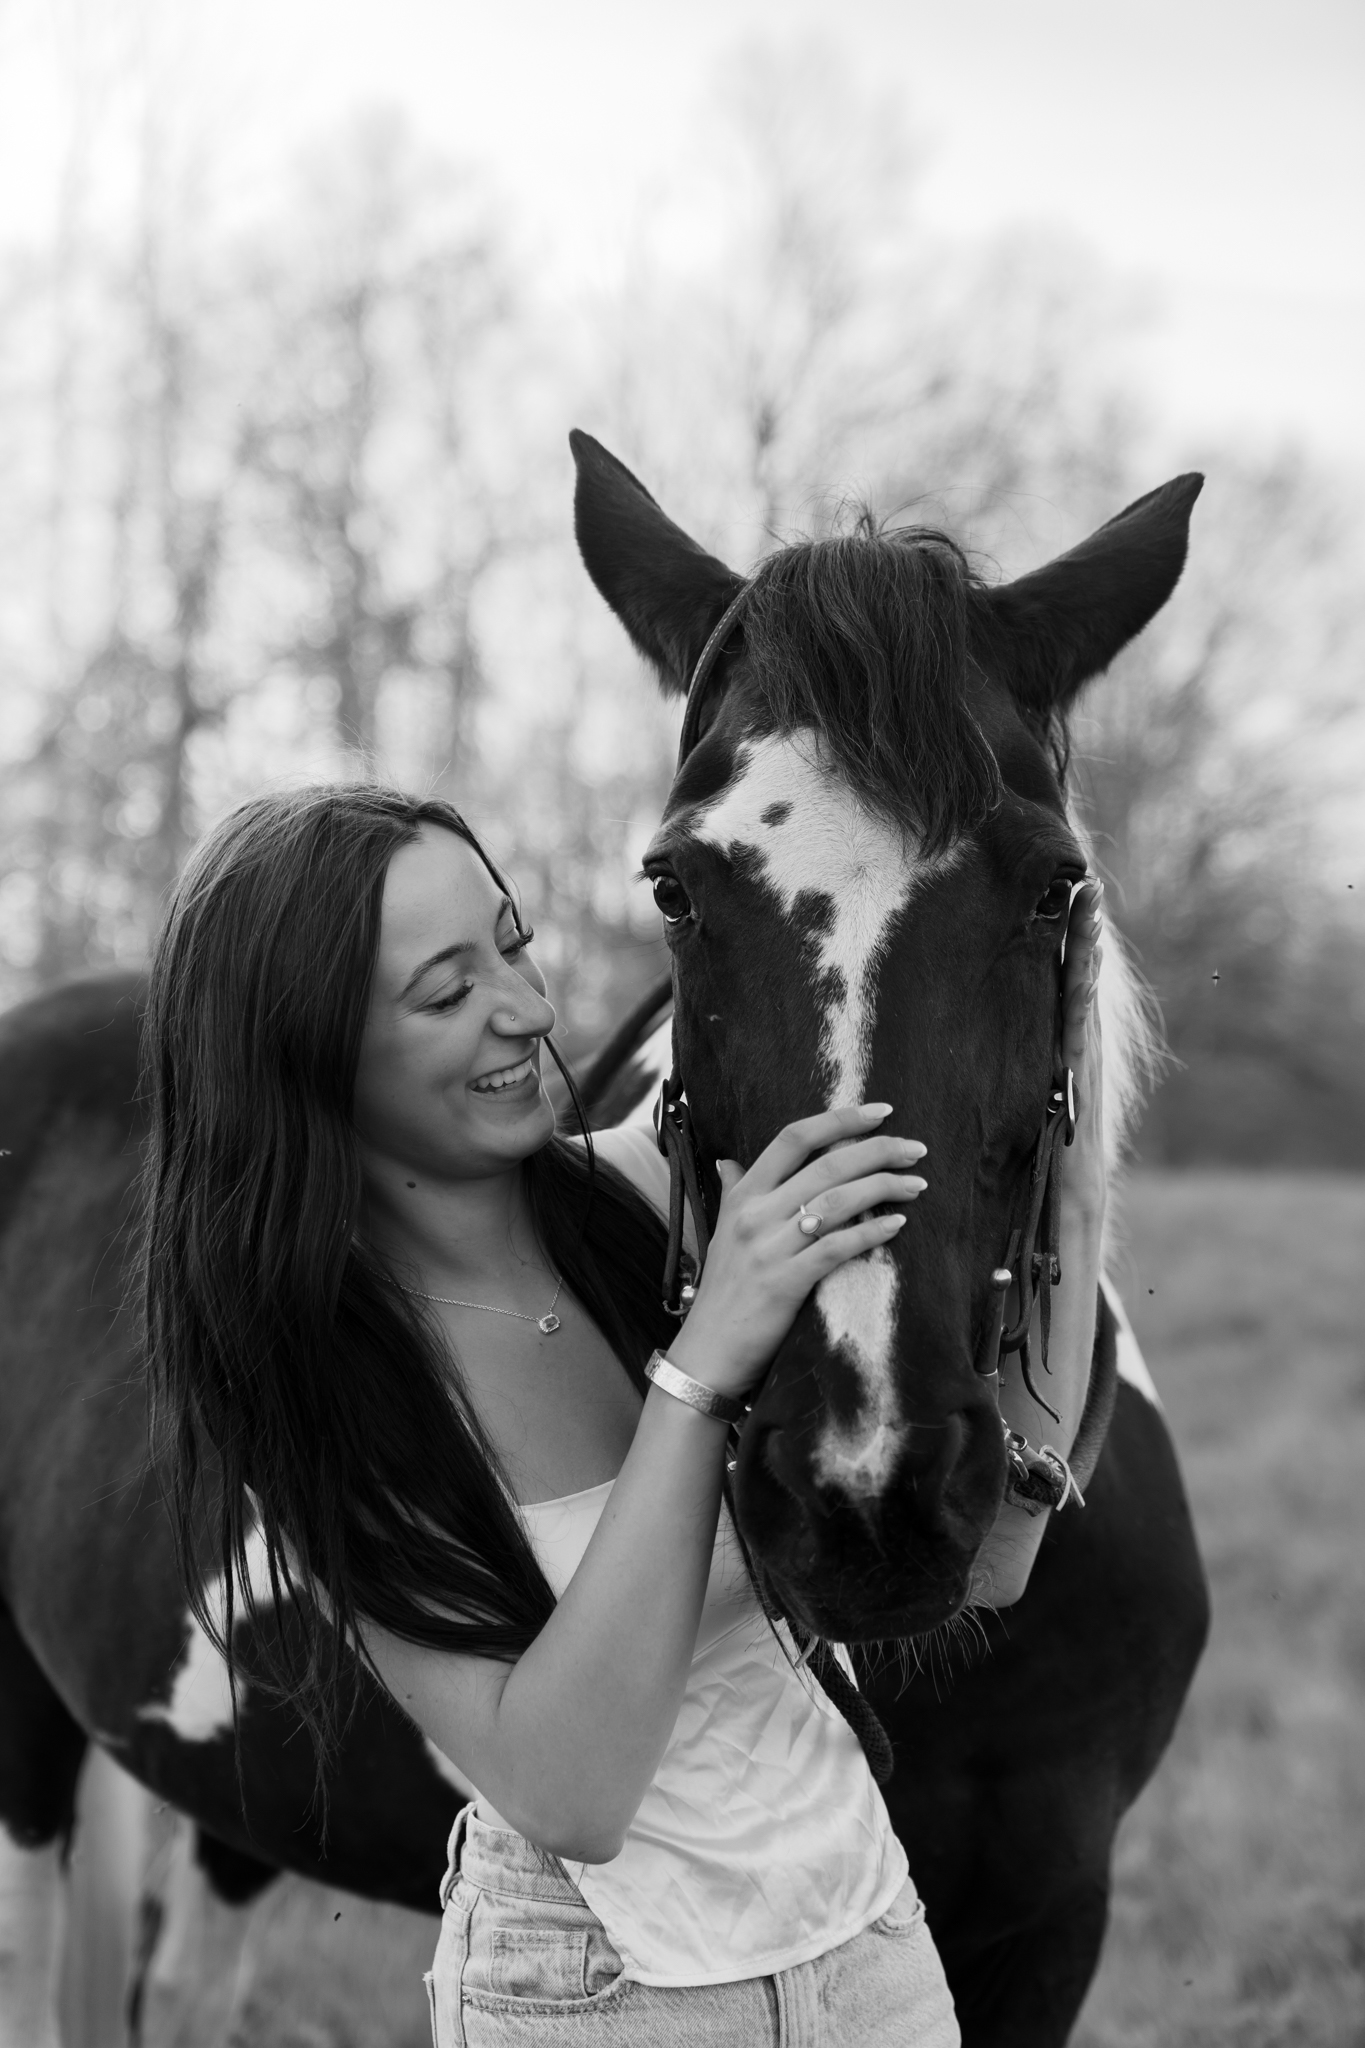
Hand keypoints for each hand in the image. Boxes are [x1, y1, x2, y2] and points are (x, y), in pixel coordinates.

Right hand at [667, 1106, 928, 1401]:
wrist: (708, 1350)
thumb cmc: (724, 1289)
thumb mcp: (722, 1230)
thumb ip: (733, 1190)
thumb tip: (729, 1160)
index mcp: (743, 1194)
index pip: (793, 1138)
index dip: (840, 1119)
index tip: (881, 1111)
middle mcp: (754, 1213)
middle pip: (825, 1165)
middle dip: (878, 1150)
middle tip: (916, 1148)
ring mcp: (768, 1248)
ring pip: (835, 1202)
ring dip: (883, 1187)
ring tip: (917, 1184)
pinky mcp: (785, 1283)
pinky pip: (836, 1248)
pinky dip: (871, 1233)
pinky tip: (898, 1224)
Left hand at [1061, 878, 1104, 1224]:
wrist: (1070, 1209)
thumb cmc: (1046, 1166)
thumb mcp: (1032, 1108)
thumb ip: (1029, 1077)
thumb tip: (1014, 1052)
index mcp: (1067, 1053)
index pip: (1068, 991)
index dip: (1071, 950)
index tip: (1071, 905)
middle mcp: (1082, 1054)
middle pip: (1084, 983)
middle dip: (1087, 936)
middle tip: (1087, 886)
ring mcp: (1086, 1067)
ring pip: (1087, 1000)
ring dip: (1089, 955)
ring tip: (1090, 911)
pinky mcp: (1081, 1085)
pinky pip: (1081, 1036)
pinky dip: (1083, 1003)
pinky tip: (1082, 972)